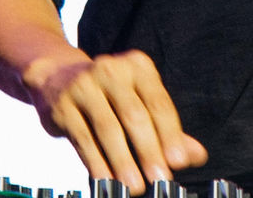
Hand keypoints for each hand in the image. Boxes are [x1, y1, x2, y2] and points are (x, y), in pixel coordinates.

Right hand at [21, 48, 208, 193]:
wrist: (56, 78)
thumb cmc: (108, 96)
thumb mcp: (140, 103)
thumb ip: (168, 129)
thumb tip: (196, 155)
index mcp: (138, 67)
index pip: (158, 103)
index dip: (170, 134)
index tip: (179, 162)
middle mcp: (111, 70)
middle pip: (134, 115)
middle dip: (149, 150)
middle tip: (160, 178)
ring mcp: (83, 85)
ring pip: (108, 128)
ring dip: (123, 161)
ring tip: (135, 186)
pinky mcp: (62, 105)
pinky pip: (83, 139)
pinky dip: (97, 163)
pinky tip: (107, 181)